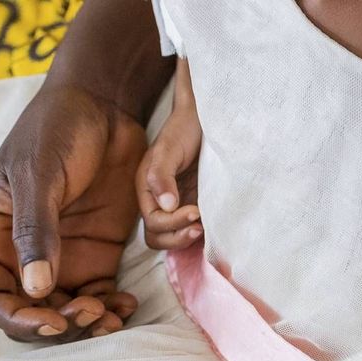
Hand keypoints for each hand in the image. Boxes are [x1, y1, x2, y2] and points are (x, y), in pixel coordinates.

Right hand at [0, 85, 146, 340]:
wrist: (105, 107)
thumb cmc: (58, 130)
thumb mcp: (40, 175)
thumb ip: (36, 230)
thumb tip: (35, 289)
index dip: (17, 319)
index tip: (52, 321)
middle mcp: (27, 253)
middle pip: (32, 312)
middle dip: (59, 325)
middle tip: (94, 314)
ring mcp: (65, 256)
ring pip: (69, 311)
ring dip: (89, 324)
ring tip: (113, 317)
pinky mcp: (100, 253)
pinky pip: (102, 295)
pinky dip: (113, 309)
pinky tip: (128, 305)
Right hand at [137, 59, 201, 250]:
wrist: (204, 120)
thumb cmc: (184, 130)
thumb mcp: (169, 149)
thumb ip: (161, 175)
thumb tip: (165, 205)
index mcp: (147, 190)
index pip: (153, 223)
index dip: (173, 224)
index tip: (195, 212)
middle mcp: (159, 202)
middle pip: (158, 237)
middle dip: (178, 238)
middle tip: (200, 227)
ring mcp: (178, 205)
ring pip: (173, 237)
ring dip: (188, 239)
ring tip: (206, 229)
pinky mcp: (196, 204)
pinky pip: (192, 229)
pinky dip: (200, 235)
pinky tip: (214, 229)